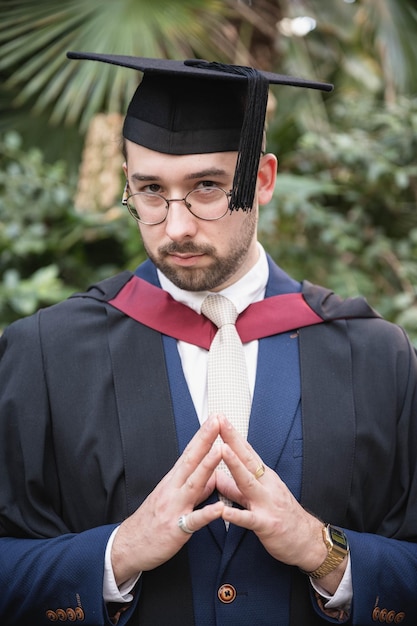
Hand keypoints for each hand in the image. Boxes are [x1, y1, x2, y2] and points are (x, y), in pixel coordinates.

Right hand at [111, 414, 224, 584]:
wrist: (127, 547)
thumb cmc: (151, 522)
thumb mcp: (172, 499)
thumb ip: (195, 488)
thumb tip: (213, 475)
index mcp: (172, 481)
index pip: (189, 453)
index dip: (202, 436)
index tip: (213, 419)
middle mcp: (172, 489)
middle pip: (191, 460)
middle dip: (205, 439)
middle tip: (217, 421)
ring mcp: (174, 507)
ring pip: (193, 484)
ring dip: (207, 465)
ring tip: (221, 450)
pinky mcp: (176, 528)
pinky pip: (193, 520)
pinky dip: (207, 513)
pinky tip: (219, 508)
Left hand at [215, 415, 346, 591]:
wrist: (307, 541)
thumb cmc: (282, 517)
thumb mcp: (257, 498)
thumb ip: (234, 488)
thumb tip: (216, 475)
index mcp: (264, 477)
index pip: (246, 451)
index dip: (232, 434)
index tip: (220, 418)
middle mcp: (266, 485)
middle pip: (246, 459)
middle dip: (232, 440)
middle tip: (219, 422)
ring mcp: (267, 503)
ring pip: (248, 482)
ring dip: (234, 465)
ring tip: (221, 450)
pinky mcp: (267, 524)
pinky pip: (249, 519)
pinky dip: (236, 515)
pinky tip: (223, 511)